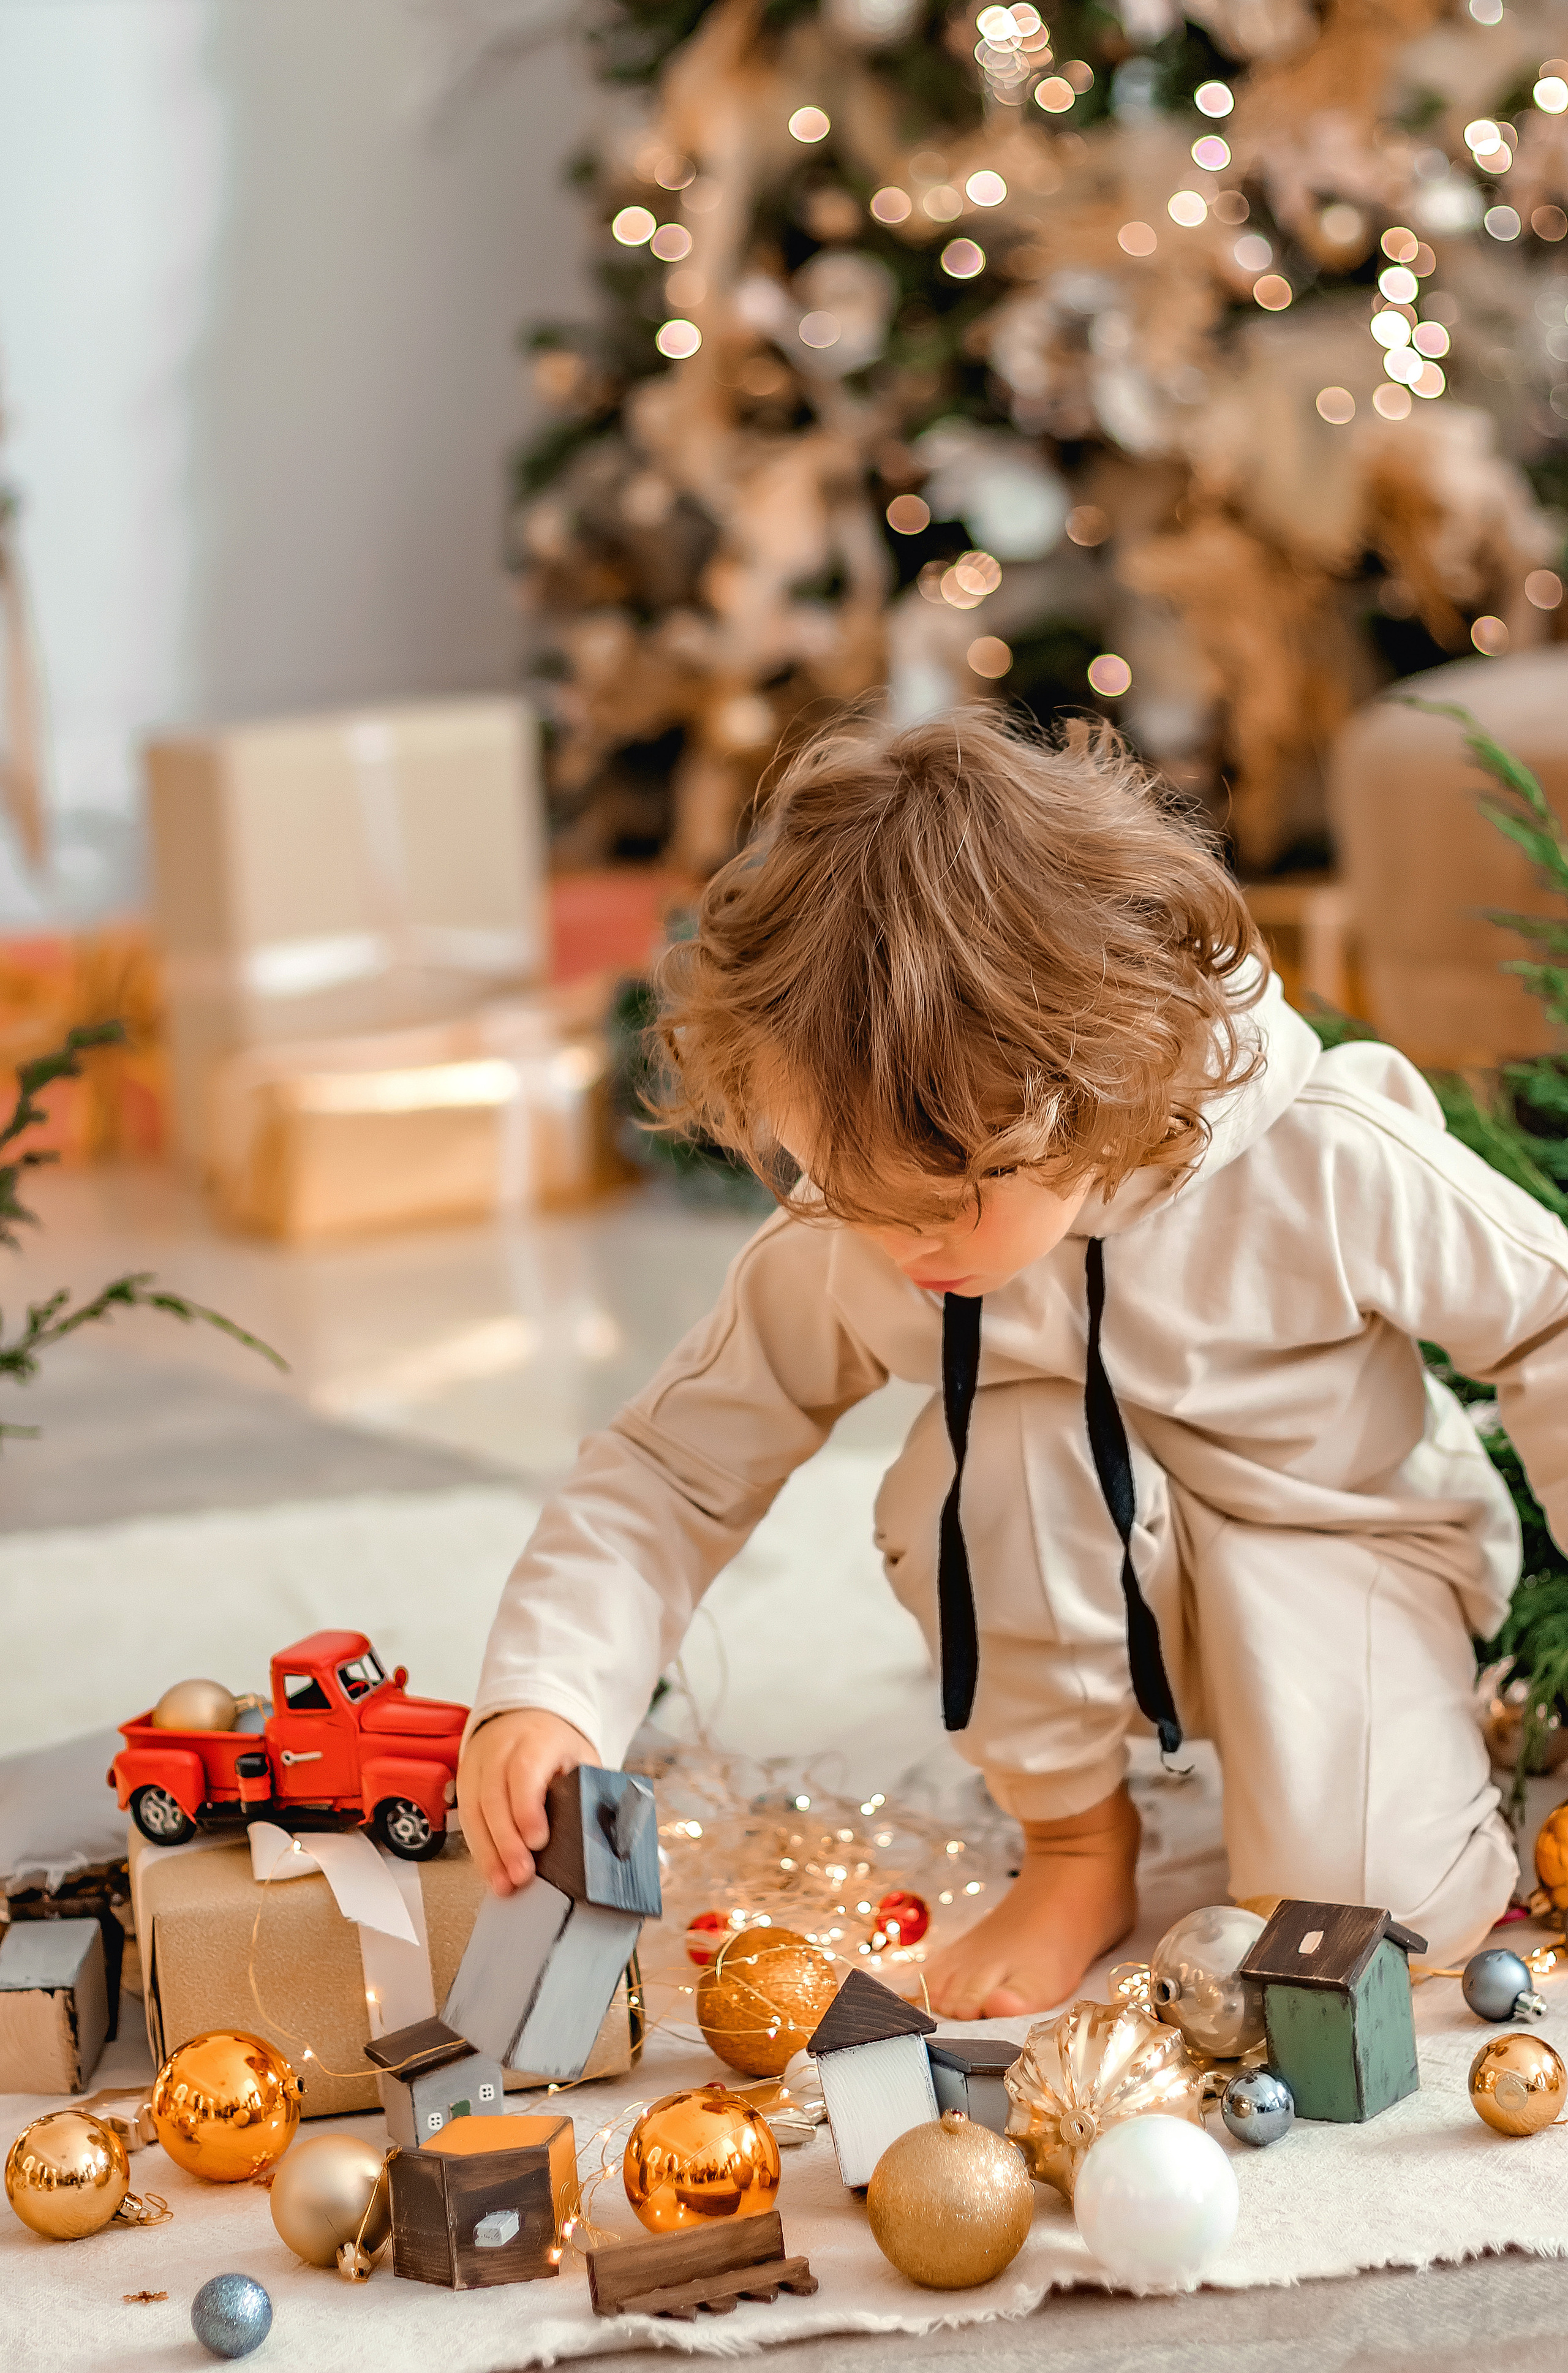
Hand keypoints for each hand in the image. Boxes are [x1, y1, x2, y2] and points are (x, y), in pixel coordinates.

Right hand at [457, 1707, 597, 1894]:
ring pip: (474, 1811)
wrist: (523, 1718)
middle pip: (494, 1797)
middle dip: (507, 1841)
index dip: (527, 1808)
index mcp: (535, 1739)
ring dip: (489, 1853)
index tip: (538, 1841)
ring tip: (505, 1884)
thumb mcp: (579, 1756)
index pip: (524, 1772)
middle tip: (521, 1874)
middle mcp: (500, 1750)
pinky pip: (467, 1820)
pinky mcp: (465, 1783)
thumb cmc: (555, 1745)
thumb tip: (605, 1831)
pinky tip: (492, 1873)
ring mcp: (477, 1766)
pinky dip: (479, 1850)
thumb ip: (587, 1787)